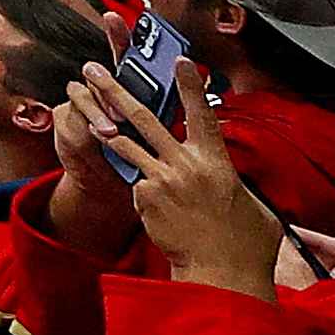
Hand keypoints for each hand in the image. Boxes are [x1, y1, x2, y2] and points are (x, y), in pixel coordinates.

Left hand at [72, 72, 286, 296]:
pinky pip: (135, 181)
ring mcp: (160, 180)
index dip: (190, 86)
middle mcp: (185, 165)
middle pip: (144, 118)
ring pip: (126, 143)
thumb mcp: (252, 202)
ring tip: (82, 105)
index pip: (202, 114)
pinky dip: (138, 183)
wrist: (219, 275)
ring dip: (104, 122)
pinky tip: (149, 199)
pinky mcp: (144, 199)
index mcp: (216, 162)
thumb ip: (234, 181)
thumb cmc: (244, 244)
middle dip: (115, 89)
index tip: (180, 59)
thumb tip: (229, 175)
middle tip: (94, 68)